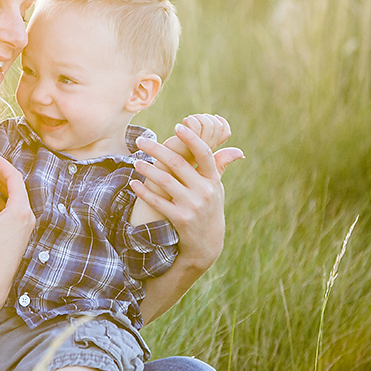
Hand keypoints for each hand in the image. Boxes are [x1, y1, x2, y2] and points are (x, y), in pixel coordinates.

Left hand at [131, 119, 242, 265]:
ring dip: (147, 169)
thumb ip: (221, 167)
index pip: (204, 154)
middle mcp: (205, 191)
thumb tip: (237, 150)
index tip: (177, 126)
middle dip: (157, 149)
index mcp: (213, 180)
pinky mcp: (180, 219)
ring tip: (135, 162)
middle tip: (141, 141)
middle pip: (178, 163)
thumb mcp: (217, 189)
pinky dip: (144, 192)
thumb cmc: (209, 209)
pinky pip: (158, 202)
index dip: (191, 139)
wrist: (206, 244)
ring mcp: (193, 206)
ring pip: (165, 181)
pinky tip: (133, 184)